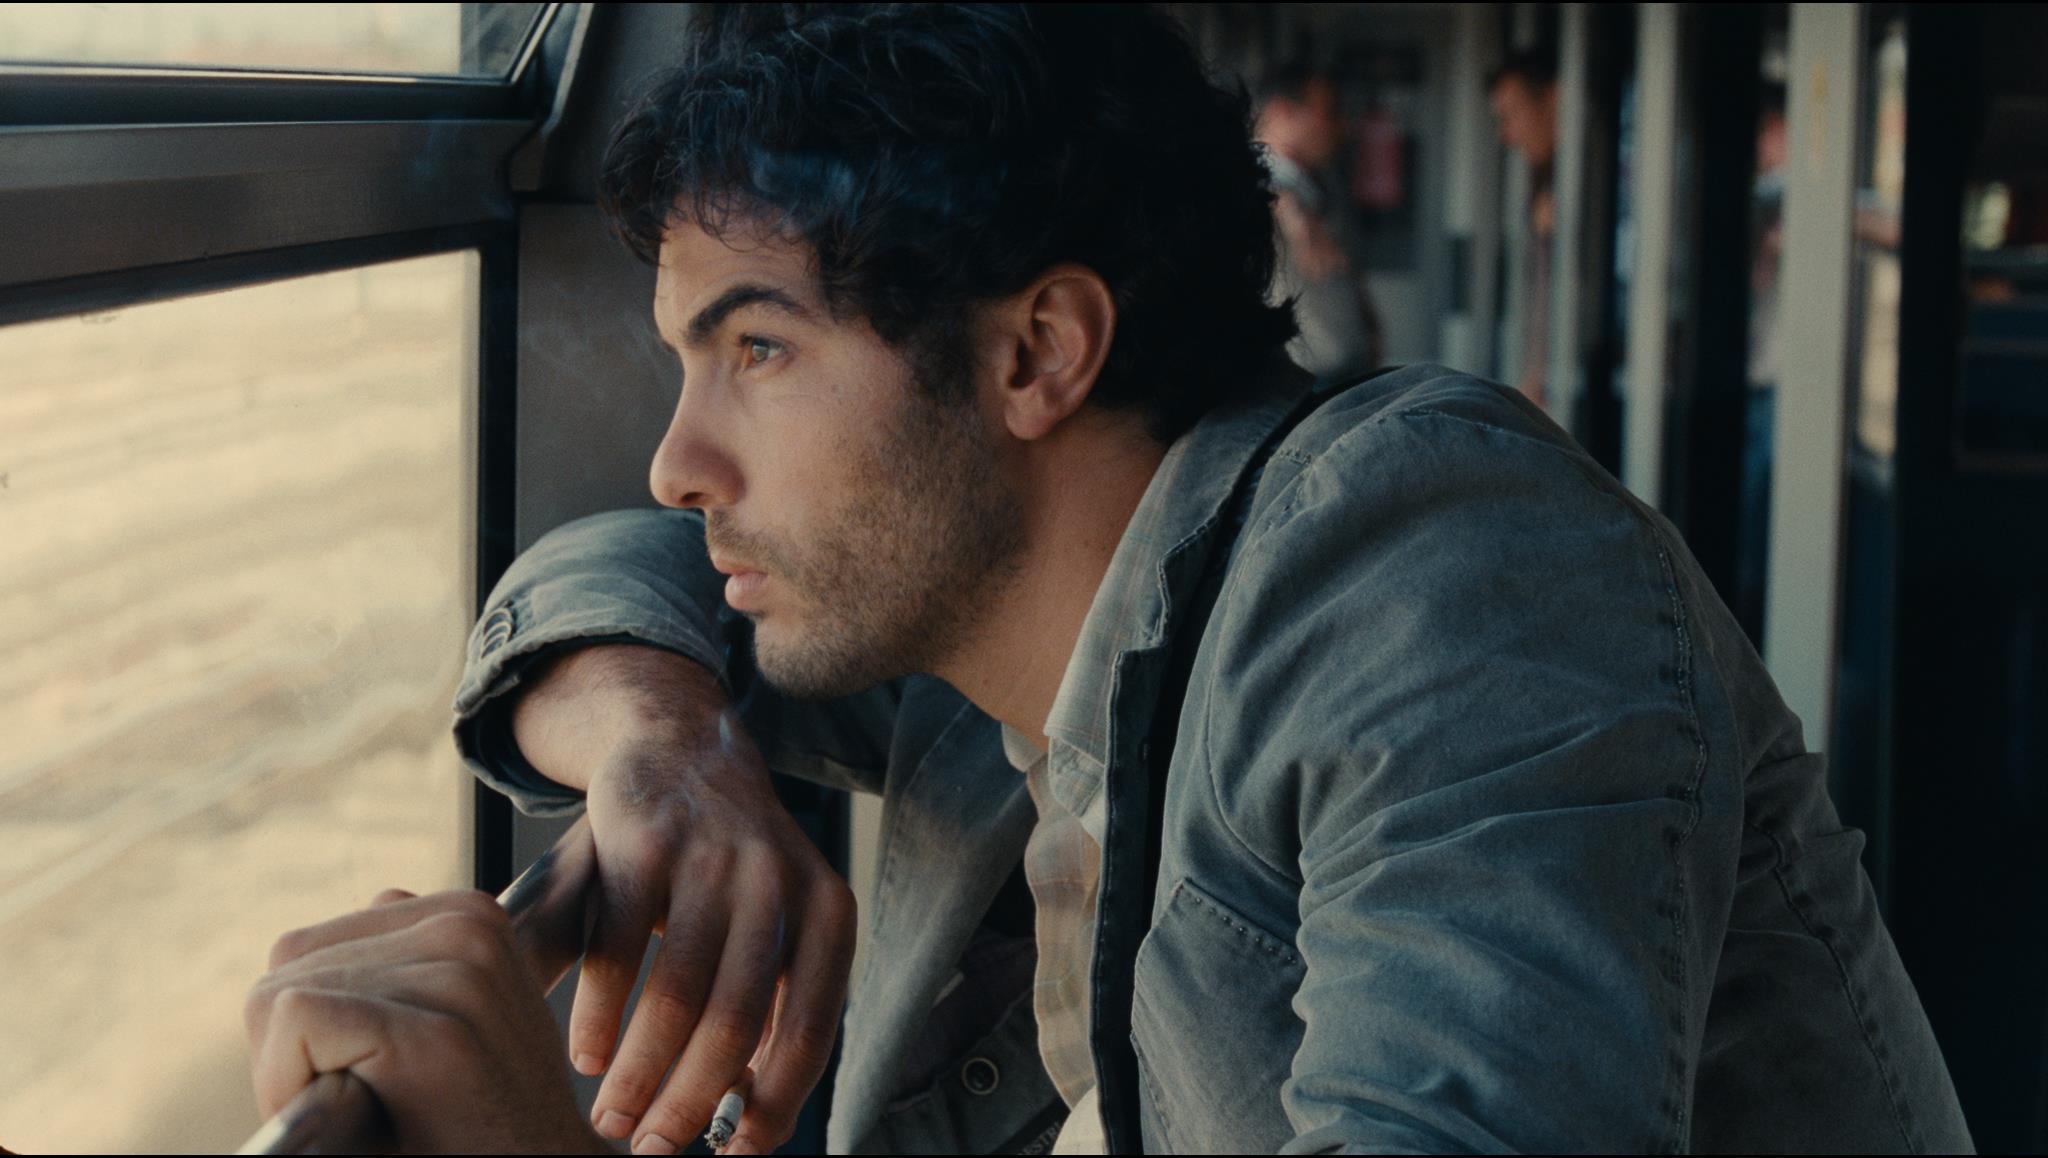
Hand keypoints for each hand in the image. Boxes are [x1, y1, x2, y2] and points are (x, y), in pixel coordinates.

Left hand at [247, 889, 600, 1153]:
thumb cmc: (483, 1125)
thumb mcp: (462, 1015)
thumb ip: (417, 958)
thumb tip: (379, 900)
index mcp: (468, 913)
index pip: (312, 943)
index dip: (312, 1024)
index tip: (372, 1072)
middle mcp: (464, 923)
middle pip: (289, 964)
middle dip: (297, 1047)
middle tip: (368, 1101)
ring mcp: (454, 972)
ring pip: (279, 997)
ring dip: (294, 1073)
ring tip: (372, 1109)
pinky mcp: (430, 1030)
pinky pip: (293, 1019)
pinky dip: (288, 1081)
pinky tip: (357, 1112)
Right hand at [512, 645, 857, 1154]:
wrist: (678, 746)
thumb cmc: (724, 868)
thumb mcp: (771, 926)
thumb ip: (771, 1011)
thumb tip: (753, 1123)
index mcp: (827, 912)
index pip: (811, 1030)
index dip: (773, 1105)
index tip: (734, 1156)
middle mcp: (778, 881)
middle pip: (735, 1022)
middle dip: (688, 1104)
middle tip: (651, 1152)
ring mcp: (711, 855)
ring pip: (675, 994)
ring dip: (639, 1073)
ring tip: (612, 1118)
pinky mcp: (644, 838)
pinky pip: (617, 949)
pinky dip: (599, 1017)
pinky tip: (586, 1057)